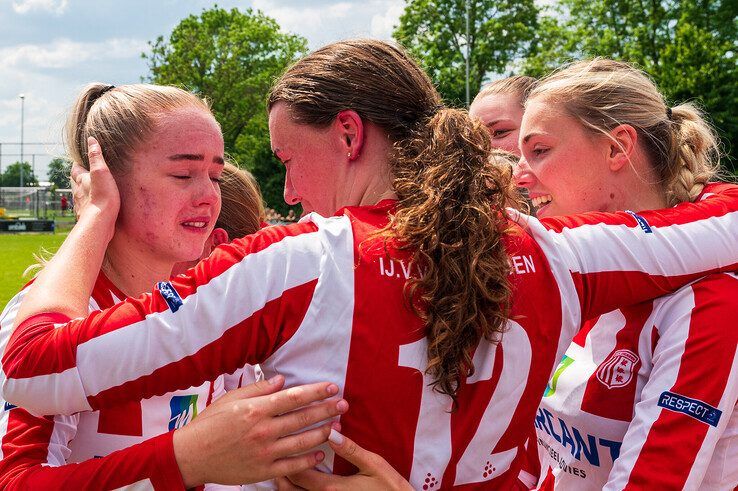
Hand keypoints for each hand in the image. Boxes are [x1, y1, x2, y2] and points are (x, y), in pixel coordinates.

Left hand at [71, 137, 119, 233]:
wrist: (99, 222)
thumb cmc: (102, 196)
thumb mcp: (101, 172)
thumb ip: (96, 156)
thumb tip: (91, 139)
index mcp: (81, 180)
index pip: (75, 168)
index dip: (78, 163)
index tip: (80, 159)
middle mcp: (77, 192)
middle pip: (74, 182)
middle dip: (78, 177)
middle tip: (84, 174)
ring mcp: (80, 204)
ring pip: (78, 195)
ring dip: (82, 192)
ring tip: (89, 190)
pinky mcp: (85, 216)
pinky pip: (84, 208)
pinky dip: (86, 205)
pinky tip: (92, 207)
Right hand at [173, 376, 348, 486]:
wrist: (191, 456)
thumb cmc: (209, 424)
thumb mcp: (231, 399)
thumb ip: (258, 389)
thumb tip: (282, 380)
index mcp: (255, 409)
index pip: (294, 397)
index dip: (316, 391)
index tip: (331, 386)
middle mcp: (263, 430)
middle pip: (303, 418)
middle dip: (327, 410)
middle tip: (343, 405)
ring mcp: (264, 452)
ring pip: (302, 442)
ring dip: (322, 432)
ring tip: (336, 426)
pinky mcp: (263, 471)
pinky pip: (292, 466)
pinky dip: (309, 460)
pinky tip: (320, 453)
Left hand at [285, 430, 411, 490]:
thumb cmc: (389, 488)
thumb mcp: (374, 465)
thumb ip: (350, 450)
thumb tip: (330, 431)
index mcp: (331, 488)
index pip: (297, 473)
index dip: (286, 458)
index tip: (283, 441)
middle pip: (289, 489)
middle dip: (280, 472)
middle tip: (278, 454)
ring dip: (286, 485)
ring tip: (284, 469)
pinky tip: (300, 484)